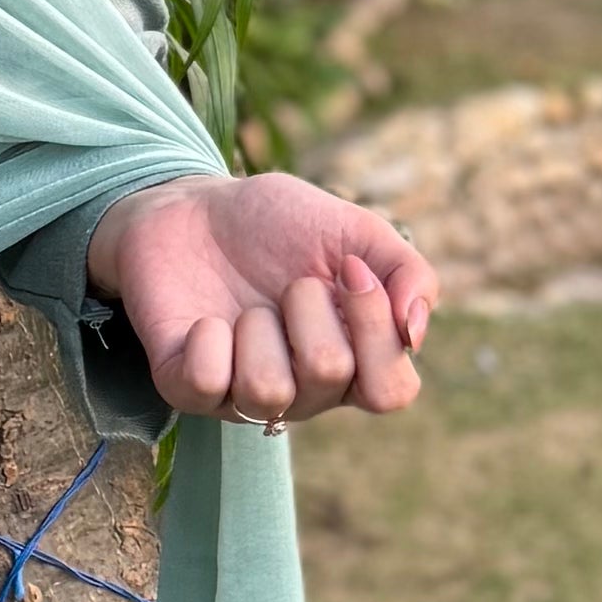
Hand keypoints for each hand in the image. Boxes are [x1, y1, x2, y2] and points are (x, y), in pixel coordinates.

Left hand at [84, 168, 433, 426]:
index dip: (376, 330)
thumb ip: (408, 273)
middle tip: (290, 282)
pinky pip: (205, 383)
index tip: (350, 271)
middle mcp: (303, 392)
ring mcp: (242, 395)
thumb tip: (415, 333)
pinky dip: (207, 339)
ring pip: (267, 389)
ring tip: (247, 306)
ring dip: (258, 325)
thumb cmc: (282, 225)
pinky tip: (206, 320)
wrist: (196, 206)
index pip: (392, 392)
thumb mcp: (356, 232)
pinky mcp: (185, 386)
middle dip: (309, 305)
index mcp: (354, 363)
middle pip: (329, 374)